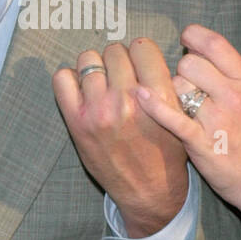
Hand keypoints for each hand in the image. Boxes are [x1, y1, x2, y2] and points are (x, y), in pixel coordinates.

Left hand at [52, 39, 189, 236]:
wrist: (149, 193)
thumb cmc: (166, 154)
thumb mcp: (178, 115)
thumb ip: (162, 82)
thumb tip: (140, 54)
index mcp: (158, 95)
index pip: (142, 46)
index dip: (141, 54)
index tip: (140, 66)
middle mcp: (127, 100)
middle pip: (115, 51)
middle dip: (119, 62)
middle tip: (122, 80)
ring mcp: (98, 110)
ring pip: (88, 60)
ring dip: (96, 69)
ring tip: (103, 86)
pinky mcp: (77, 122)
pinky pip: (62, 78)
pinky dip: (70, 80)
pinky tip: (84, 92)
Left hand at [134, 24, 240, 219]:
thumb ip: (227, 73)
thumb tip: (194, 45)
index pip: (214, 44)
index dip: (194, 37)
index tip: (186, 41)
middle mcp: (233, 95)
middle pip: (189, 63)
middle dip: (181, 72)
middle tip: (186, 89)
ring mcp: (216, 119)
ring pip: (177, 87)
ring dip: (172, 94)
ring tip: (183, 109)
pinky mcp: (200, 142)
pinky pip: (171, 116)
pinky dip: (153, 105)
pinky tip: (141, 96)